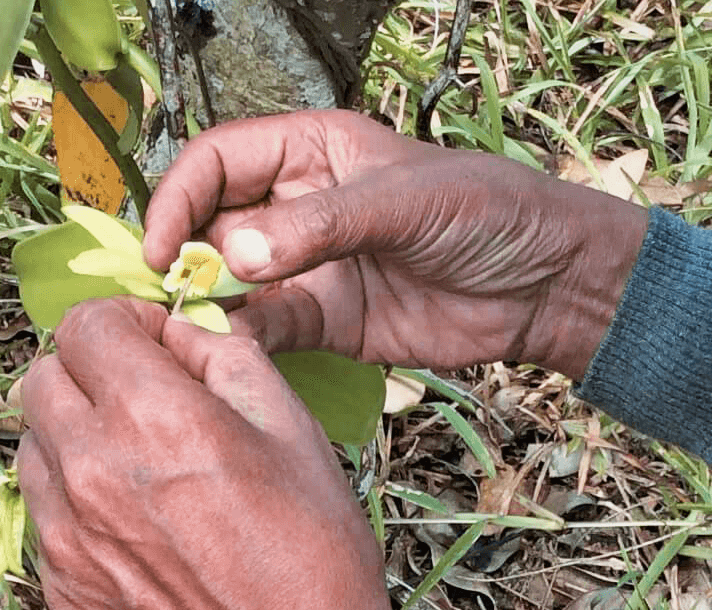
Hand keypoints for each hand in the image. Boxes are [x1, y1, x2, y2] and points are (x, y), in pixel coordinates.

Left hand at [16, 297, 389, 609]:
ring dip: (72, 434)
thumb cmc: (309, 550)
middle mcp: (92, 469)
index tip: (152, 344)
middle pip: (41, 377)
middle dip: (88, 371)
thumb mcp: (290, 425)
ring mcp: (67, 533)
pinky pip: (43, 512)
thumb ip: (225, 356)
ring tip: (133, 459)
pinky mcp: (61, 583)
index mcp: (152, 417)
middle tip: (137, 394)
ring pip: (32, 444)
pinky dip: (74, 500)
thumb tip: (177, 332)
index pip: (84, 325)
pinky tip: (131, 518)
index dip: (123, 322)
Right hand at [143, 110, 649, 378]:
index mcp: (310, 151)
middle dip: (180, 258)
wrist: (549, 286)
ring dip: (204, 307)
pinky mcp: (325, 323)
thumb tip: (237, 252)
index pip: (216, 161)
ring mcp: (307, 267)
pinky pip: (266, 333)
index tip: (162, 247)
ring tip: (189, 332)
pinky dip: (243, 346)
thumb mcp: (404, 203)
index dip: (178, 197)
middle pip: (208, 225)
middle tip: (164, 297)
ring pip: (228, 284)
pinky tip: (233, 356)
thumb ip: (320, 227)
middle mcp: (296, 207)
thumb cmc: (490, 212)